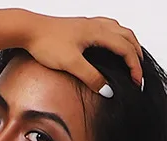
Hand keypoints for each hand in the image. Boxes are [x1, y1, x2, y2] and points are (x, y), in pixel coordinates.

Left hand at [21, 13, 143, 94]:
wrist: (28, 29)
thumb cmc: (46, 43)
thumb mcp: (70, 64)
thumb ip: (91, 77)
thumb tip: (109, 90)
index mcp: (97, 32)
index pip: (126, 49)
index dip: (134, 67)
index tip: (136, 83)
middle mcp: (96, 25)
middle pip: (127, 37)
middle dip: (137, 55)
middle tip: (138, 74)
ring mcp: (89, 24)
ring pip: (119, 30)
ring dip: (129, 44)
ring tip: (132, 59)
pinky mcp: (81, 26)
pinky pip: (108, 28)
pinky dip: (117, 37)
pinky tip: (111, 46)